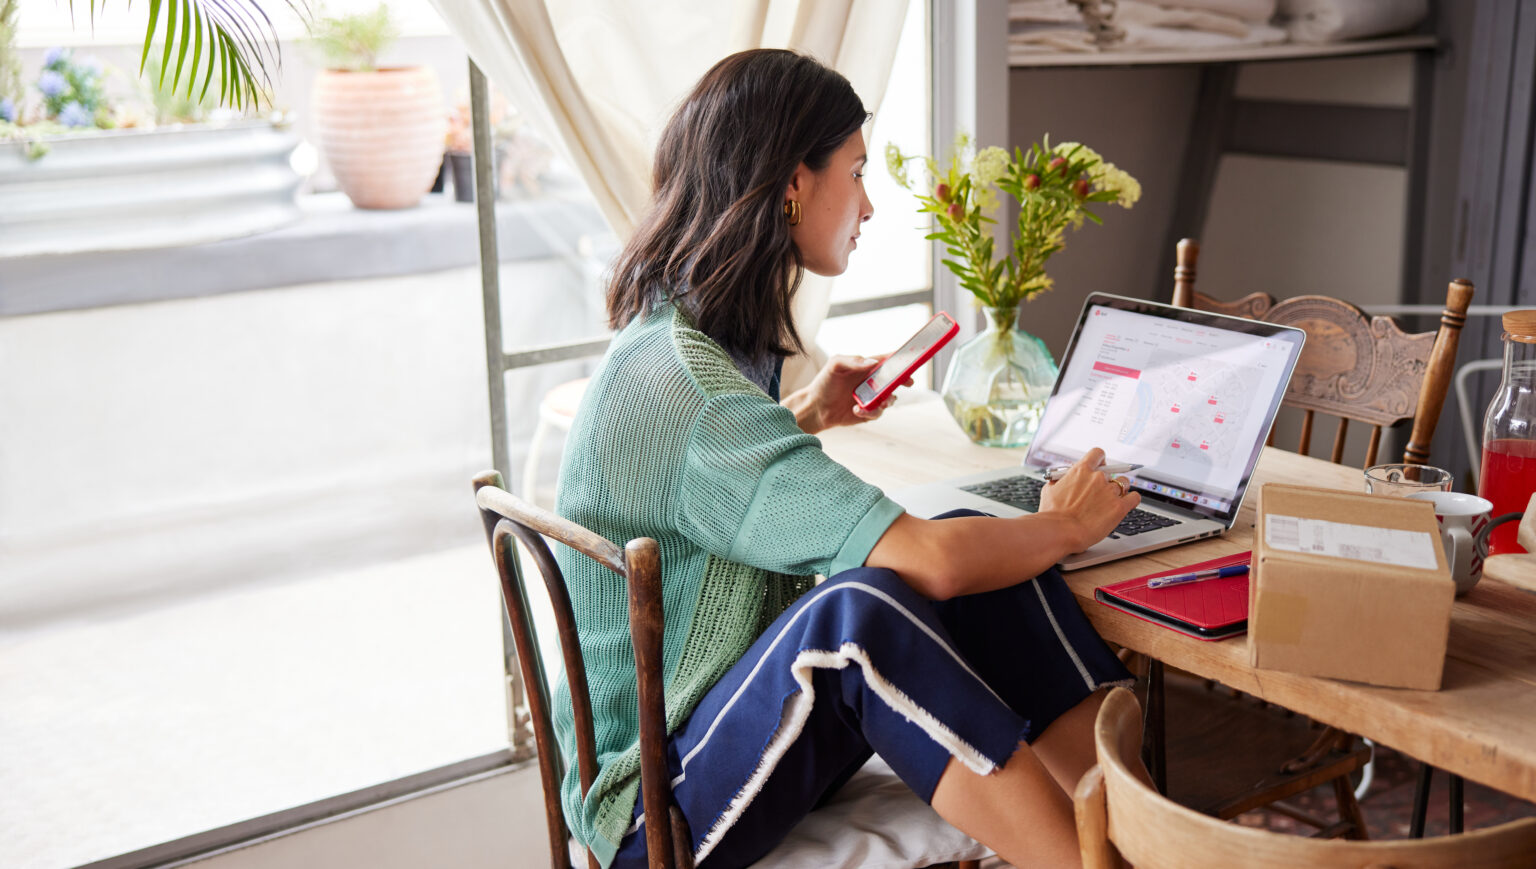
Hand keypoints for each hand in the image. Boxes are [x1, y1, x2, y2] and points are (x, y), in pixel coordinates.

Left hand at [782, 355, 913, 433]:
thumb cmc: (824, 382)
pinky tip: (856, 409)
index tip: (912, 359)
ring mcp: (872, 397)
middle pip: (895, 379)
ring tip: (876, 402)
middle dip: (904, 380)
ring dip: (886, 400)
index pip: (888, 360)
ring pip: (890, 398)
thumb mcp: (835, 365)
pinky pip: (878, 412)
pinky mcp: (869, 412)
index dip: (902, 359)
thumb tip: (873, 362)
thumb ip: (854, 360)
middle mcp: (872, 381)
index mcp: (867, 366)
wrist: (816, 407)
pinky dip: (870, 412)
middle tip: (908, 382)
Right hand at [1038, 447, 1138, 552]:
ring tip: (1112, 499)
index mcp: (1081, 470)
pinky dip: (1132, 499)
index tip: (1099, 467)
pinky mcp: (1119, 507)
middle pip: (1112, 471)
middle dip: (1108, 480)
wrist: (1059, 531)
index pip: (1098, 454)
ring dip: (1119, 489)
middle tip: (1102, 490)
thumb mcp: (1050, 490)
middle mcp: (1098, 477)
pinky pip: (1134, 497)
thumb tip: (1064, 479)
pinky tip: (1127, 503)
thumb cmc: (1052, 514)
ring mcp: (1110, 492)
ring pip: (1124, 483)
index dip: (1100, 461)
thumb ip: (1061, 481)